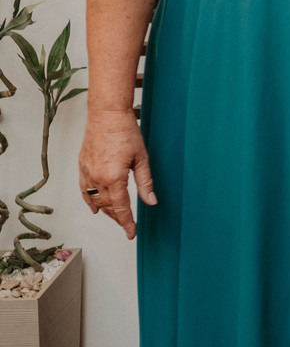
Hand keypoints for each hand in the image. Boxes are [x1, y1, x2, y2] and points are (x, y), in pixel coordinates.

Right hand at [79, 107, 155, 238]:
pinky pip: (84, 189)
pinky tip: (95, 208)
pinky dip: (89, 200)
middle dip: (118, 218)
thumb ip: (145, 183)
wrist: (107, 114)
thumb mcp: (142, 159)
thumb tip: (151, 201)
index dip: (127, 223)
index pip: (121, 208)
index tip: (131, 233)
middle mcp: (97, 178)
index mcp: (114, 178)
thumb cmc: (125, 131)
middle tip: (127, 226)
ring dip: (106, 210)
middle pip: (108, 206)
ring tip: (116, 217)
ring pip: (96, 200)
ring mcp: (87, 173)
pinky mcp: (82, 166)